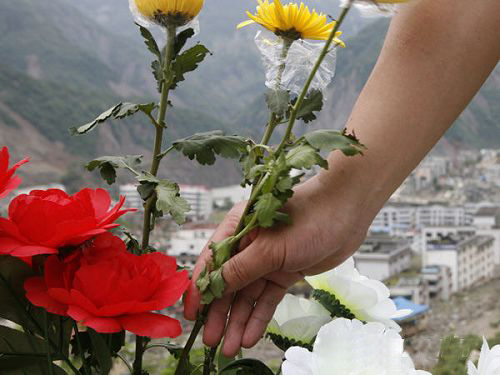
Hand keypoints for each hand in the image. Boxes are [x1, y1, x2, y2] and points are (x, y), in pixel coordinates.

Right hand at [183, 174, 370, 356]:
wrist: (347, 213)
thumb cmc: (308, 217)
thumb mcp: (270, 247)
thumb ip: (242, 269)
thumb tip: (214, 287)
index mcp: (237, 229)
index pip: (211, 263)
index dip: (200, 290)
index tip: (192, 315)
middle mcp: (249, 245)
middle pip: (229, 284)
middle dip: (219, 312)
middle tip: (210, 340)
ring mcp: (267, 260)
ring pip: (247, 295)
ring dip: (238, 321)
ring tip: (229, 347)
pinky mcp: (285, 272)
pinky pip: (268, 298)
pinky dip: (260, 317)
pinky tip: (251, 336)